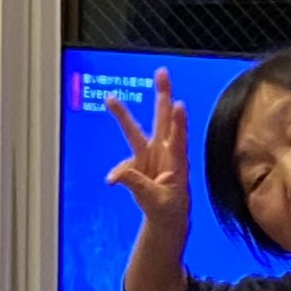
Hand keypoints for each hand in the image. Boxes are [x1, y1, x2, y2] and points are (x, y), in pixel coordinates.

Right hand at [103, 69, 191, 234]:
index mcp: (177, 162)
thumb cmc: (169, 209)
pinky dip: (117, 174)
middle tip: (162, 72)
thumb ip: (138, 185)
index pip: (179, 139)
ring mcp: (149, 156)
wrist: (165, 218)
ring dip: (122, 115)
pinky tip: (112, 182)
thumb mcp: (157, 202)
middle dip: (162, 95)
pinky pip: (122, 166)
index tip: (179, 105)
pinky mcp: (137, 164)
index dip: (179, 123)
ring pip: (135, 131)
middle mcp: (164, 152)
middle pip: (162, 119)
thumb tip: (117, 176)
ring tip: (110, 99)